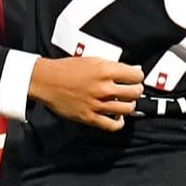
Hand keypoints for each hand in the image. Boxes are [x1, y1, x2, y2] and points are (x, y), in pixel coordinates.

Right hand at [28, 57, 144, 131]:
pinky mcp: (89, 117)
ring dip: (130, 105)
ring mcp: (97, 104)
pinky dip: (119, 122)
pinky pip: (112, 125)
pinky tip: (118, 117)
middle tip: (133, 89)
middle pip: (134, 92)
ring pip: (127, 108)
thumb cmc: (67, 69)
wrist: (46, 81)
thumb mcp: (93, 60)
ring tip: (126, 101)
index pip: (135, 75)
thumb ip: (114, 65)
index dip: (138, 76)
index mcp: (104, 70)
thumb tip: (134, 69)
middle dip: (137, 90)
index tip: (136, 77)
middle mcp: (103, 88)